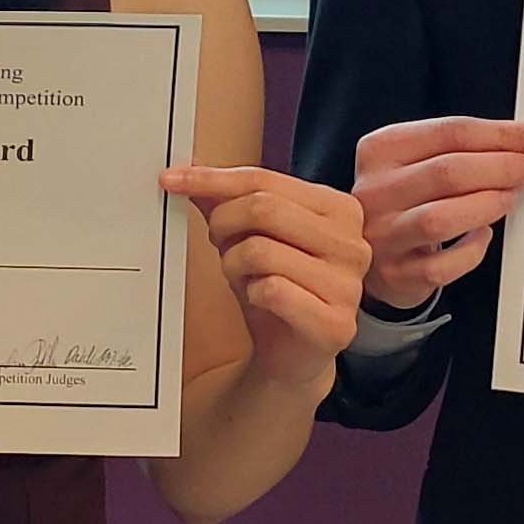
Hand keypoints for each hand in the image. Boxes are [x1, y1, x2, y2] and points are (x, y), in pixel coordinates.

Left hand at [164, 164, 372, 387]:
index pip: (265, 179)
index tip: (171, 180)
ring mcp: (349, 285)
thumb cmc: (274, 287)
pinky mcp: (335, 324)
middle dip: (223, 224)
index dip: (212, 179)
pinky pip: (271, 291)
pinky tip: (260, 301)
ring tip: (242, 277)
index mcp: (338, 209)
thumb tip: (187, 168)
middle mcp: (352, 242)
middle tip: (216, 241)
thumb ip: (224, 201)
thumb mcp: (248, 236)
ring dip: (233, 265)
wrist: (291, 354)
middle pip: (263, 209)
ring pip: (261, 251)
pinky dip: (251, 294)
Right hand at [350, 117, 523, 309]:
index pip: (448, 133)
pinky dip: (472, 250)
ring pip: (440, 219)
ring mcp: (383, 235)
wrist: (370, 251)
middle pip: (447, 172)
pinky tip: (483, 235)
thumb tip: (521, 144)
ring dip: (488, 205)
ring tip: (511, 197)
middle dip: (503, 167)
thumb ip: (459, 149)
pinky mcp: (396, 274)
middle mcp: (376, 192)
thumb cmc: (405, 200)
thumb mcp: (416, 160)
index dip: (500, 134)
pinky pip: (443, 266)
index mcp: (382, 150)